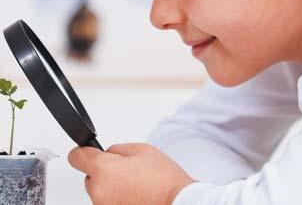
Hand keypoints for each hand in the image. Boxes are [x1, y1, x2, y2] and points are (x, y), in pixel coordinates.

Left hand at [68, 142, 196, 204]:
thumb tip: (108, 154)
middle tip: (128, 170)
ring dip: (112, 186)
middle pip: (91, 176)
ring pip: (101, 190)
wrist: (176, 203)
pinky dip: (118, 198)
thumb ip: (118, 149)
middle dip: (105, 171)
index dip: (83, 152)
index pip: (77, 157)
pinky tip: (135, 195)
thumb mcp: (142, 150)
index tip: (86, 152)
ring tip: (136, 184)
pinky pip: (109, 202)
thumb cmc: (162, 179)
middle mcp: (98, 191)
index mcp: (104, 170)